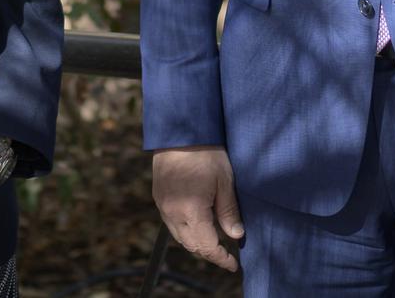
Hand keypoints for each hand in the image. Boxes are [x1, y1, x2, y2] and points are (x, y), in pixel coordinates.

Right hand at [152, 145, 243, 271]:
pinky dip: (186, 230)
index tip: (233, 264)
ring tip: (214, 240)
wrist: (180, 130)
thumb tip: (236, 235)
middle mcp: (173, 213)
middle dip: (209, 253)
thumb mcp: (224, 182)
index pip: (206, 247)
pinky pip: (171, 223)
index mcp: (191, 211)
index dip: (220, 258)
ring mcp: (163, 205)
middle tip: (226, 254)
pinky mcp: (159, 197)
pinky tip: (198, 223)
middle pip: (191, 246)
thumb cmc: (206, 153)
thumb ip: (229, 211)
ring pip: (179, 237)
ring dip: (196, 243)